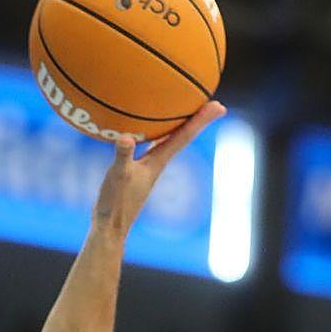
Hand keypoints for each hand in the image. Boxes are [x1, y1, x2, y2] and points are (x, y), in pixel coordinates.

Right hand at [90, 101, 225, 234]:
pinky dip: (152, 133)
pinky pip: (150, 145)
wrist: (110, 226)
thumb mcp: (118, 175)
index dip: (201, 120)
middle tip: (215, 105)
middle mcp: (158, 163)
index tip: (220, 106)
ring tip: (187, 110)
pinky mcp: (137, 171)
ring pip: (169, 140)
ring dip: (179, 126)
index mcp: (158, 162)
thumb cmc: (116, 203)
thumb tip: (125, 137)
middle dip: (198, 119)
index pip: (184, 136)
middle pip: (183, 136)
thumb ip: (122, 156)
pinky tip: (143, 128)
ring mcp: (149, 167)